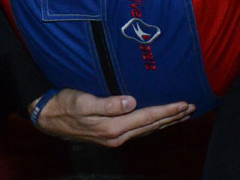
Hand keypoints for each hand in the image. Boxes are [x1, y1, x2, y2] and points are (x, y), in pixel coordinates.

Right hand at [31, 89, 194, 146]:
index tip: (184, 104)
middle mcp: (117, 136)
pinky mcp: (111, 134)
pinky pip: (139, 130)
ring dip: (166, 121)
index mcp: (113, 127)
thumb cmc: (64, 106)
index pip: (147, 117)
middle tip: (192, 108)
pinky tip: (157, 120)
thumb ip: (107, 104)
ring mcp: (114, 137)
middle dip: (173, 117)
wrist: (48, 118)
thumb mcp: (83, 102)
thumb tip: (131, 102)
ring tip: (182, 114)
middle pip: (151, 126)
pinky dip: (153, 124)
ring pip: (147, 129)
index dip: (167, 111)